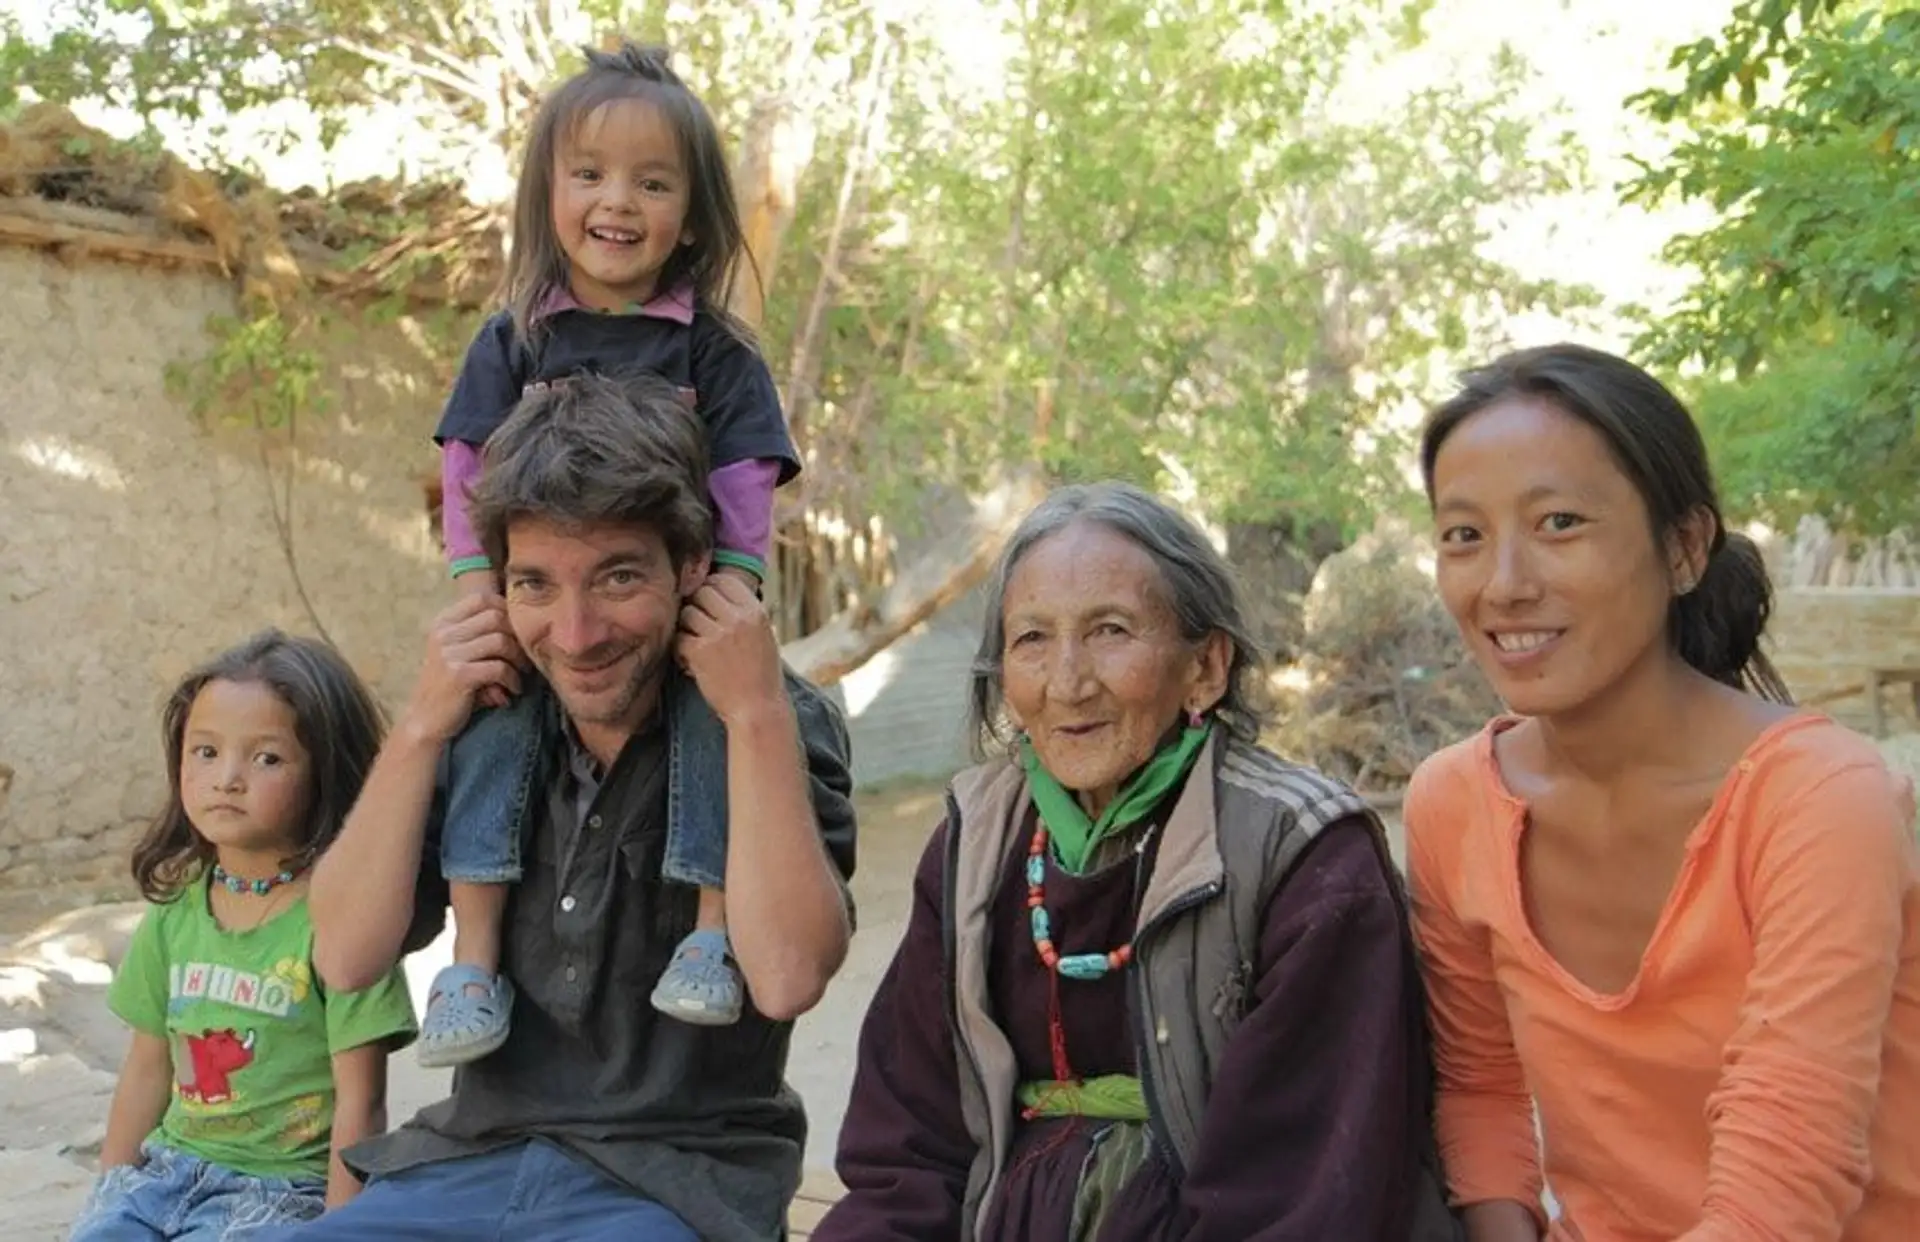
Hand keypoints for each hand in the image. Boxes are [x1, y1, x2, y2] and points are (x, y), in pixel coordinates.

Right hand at [403, 593, 521, 744]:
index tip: (517, 631)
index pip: (481, 598)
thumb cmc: (450, 686)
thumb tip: (523, 620)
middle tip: (525, 657)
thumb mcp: (458, 653)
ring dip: (519, 659)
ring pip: (501, 641)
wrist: (425, 721)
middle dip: (517, 636)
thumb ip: (480, 634)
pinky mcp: (458, 675)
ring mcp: (449, 653)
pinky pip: (499, 667)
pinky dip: (513, 679)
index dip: (507, 610)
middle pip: (496, 617)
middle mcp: (443, 634)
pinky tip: (513, 690)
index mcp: (443, 623)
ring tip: (521, 674)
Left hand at [678, 574, 784, 725]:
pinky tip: (692, 663)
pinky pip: (679, 638)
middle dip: (697, 607)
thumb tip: (716, 591)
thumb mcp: (763, 635)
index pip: (724, 580)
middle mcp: (737, 619)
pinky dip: (681, 650)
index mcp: (755, 612)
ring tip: (697, 645)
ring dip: (687, 628)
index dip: (712, 588)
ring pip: (687, 613)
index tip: (709, 603)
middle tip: (700, 626)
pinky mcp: (699, 653)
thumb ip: (743, 613)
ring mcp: (718, 635)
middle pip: (702, 592)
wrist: (758, 709)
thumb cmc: (761, 675)